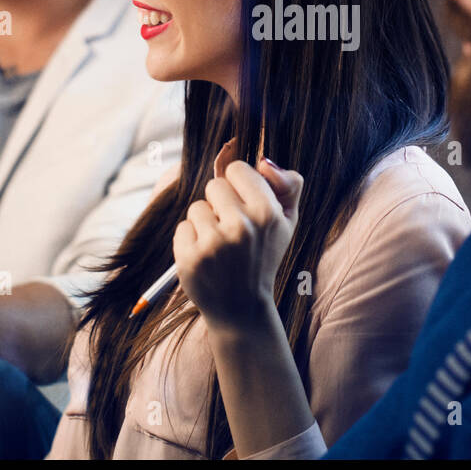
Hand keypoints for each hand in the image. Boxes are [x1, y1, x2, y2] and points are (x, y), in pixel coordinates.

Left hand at [174, 139, 303, 333]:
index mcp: (267, 213)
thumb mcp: (287, 222)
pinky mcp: (189, 258)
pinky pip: (182, 228)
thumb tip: (264, 161)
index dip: (239, 184)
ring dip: (205, 223)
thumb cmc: (264, 256)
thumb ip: (288, 185)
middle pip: (214, 185)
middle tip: (233, 230)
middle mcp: (241, 226)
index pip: (237, 168)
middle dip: (221, 203)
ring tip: (220, 246)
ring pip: (196, 207)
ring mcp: (213, 243)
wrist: (242, 307)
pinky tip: (206, 258)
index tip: (245, 204)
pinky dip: (190, 240)